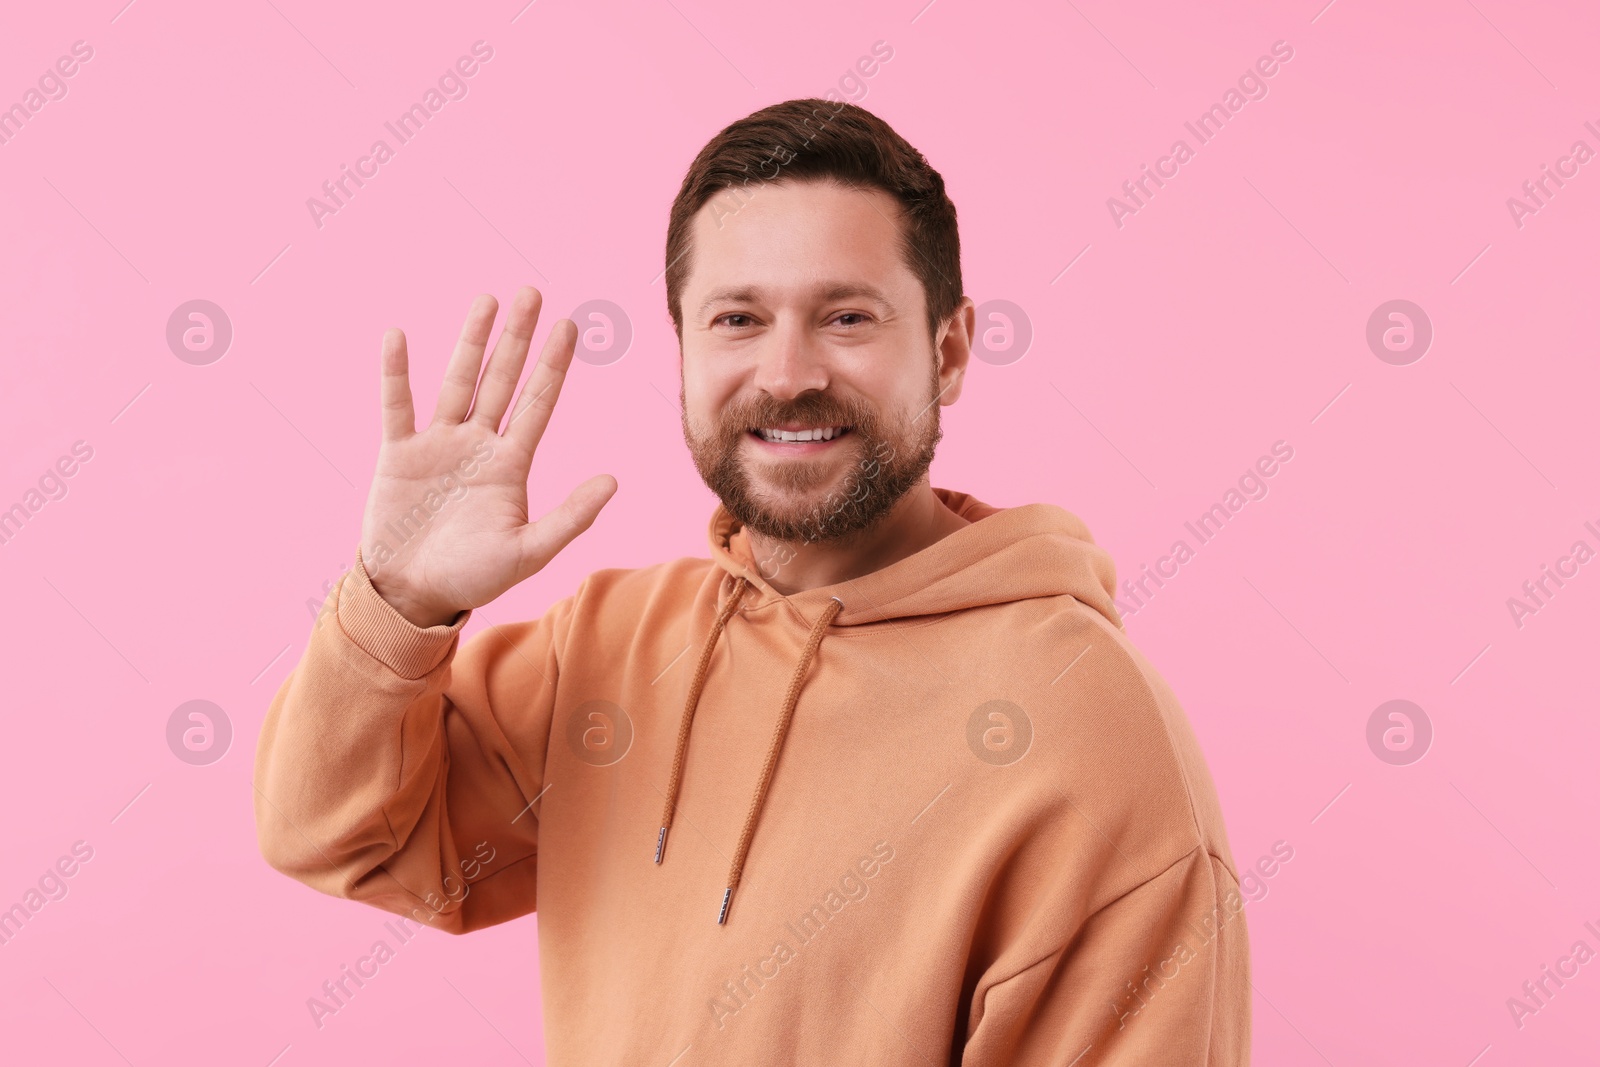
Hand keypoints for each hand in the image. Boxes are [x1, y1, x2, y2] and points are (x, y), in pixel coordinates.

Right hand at [358, 286, 615, 627]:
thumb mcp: (528, 551)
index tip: (570, 326)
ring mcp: (438, 445)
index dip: (554, 365)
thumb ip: (570, 517)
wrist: (412, 595)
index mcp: (511, 465)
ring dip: (472, 341)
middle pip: (502, 379)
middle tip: (533, 292)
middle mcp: (478, 445)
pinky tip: (397, 337)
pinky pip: (397, 405)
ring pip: (458, 381)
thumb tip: (614, 480)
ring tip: (488, 300)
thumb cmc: (472, 578)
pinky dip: (396, 372)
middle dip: (518, 338)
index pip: (538, 403)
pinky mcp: (398, 453)